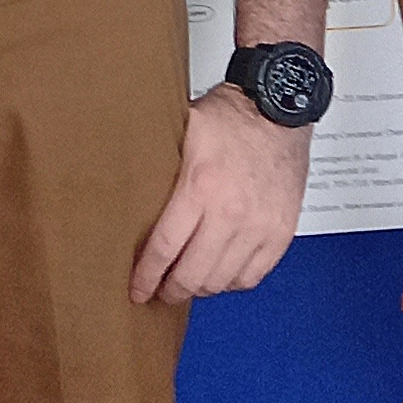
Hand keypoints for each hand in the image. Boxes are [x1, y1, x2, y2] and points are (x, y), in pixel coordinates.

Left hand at [129, 84, 308, 304]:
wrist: (280, 112)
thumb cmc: (232, 118)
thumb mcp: (182, 129)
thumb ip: (156, 160)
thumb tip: (122, 180)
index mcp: (200, 186)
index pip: (165, 248)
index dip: (147, 275)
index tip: (138, 289)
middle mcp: (231, 212)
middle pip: (192, 274)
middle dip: (170, 289)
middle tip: (159, 291)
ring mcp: (258, 227)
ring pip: (221, 281)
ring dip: (199, 288)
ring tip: (187, 282)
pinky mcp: (280, 233)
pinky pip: (251, 277)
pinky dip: (231, 282)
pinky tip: (219, 274)